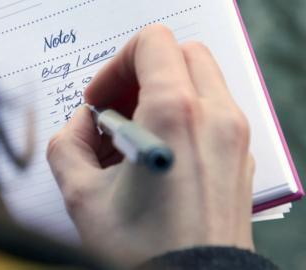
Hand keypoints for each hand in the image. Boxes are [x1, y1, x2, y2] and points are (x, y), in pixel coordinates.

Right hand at [46, 25, 254, 266]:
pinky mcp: (240, 155)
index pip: (151, 43)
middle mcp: (215, 116)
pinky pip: (212, 111)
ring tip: (133, 136)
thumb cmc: (142, 250)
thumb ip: (67, 144)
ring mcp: (234, 136)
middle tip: (116, 110)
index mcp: (174, 114)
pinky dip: (182, 116)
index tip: (100, 100)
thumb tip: (83, 124)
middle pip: (179, 55)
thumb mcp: (80, 196)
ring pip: (198, 81)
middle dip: (140, 74)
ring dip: (161, 94)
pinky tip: (157, 154)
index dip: (116, 65)